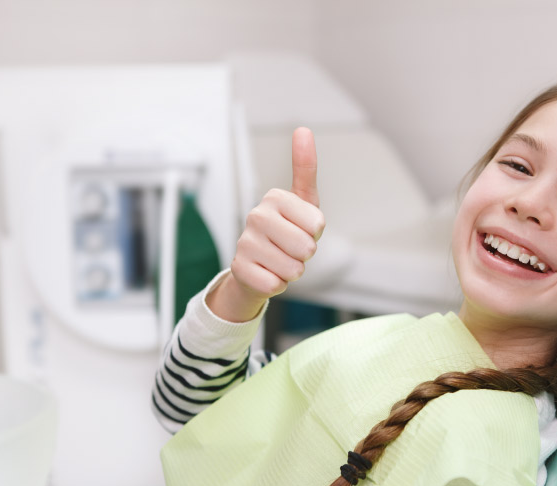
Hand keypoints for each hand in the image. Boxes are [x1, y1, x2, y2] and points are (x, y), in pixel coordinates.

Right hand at [207, 127, 323, 321]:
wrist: (258, 265)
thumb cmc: (287, 230)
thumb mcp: (303, 201)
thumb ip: (305, 167)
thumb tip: (302, 129)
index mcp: (274, 197)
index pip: (317, 224)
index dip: (316, 233)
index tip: (302, 228)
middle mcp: (256, 216)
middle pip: (306, 248)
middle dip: (305, 255)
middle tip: (291, 248)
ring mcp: (245, 242)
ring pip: (293, 269)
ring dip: (292, 270)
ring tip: (279, 260)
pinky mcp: (239, 269)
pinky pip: (276, 284)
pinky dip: (277, 284)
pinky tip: (267, 273)